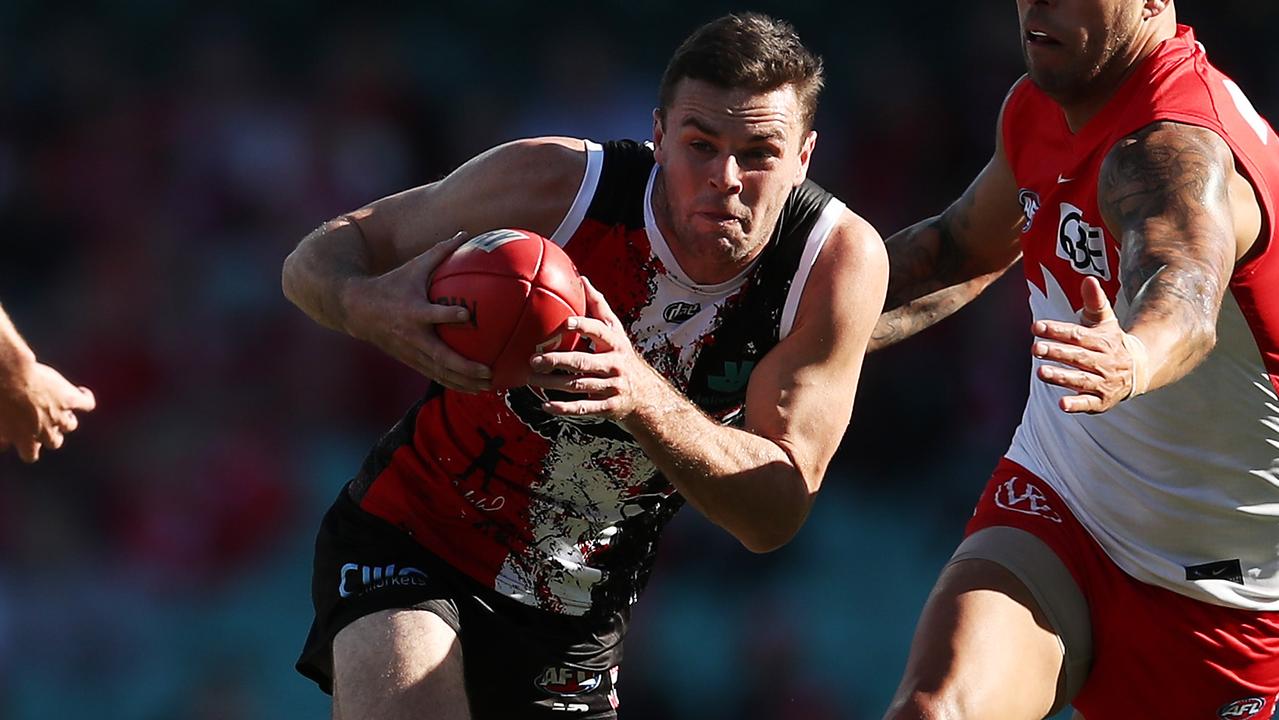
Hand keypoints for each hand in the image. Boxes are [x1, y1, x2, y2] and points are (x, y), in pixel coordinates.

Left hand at [0, 362, 95, 462]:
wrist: (7, 377)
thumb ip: (2, 437)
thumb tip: (4, 446)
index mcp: (24, 440)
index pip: (30, 455)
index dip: (29, 447)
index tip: (25, 438)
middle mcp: (45, 431)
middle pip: (55, 442)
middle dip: (50, 433)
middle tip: (43, 421)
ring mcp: (59, 415)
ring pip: (71, 425)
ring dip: (66, 418)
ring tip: (61, 407)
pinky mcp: (71, 399)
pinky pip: (88, 404)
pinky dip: (86, 398)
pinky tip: (80, 391)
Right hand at [347, 232, 491, 391]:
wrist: (355, 310)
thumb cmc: (390, 284)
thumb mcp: (413, 267)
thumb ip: (440, 251)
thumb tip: (465, 233)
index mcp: (412, 310)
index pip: (432, 314)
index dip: (449, 316)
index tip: (467, 316)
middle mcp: (412, 335)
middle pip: (440, 356)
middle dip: (465, 367)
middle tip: (489, 370)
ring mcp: (410, 351)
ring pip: (440, 372)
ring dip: (464, 382)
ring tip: (490, 386)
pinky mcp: (410, 361)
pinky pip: (435, 375)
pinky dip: (455, 384)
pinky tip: (475, 388)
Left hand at [526, 277, 664, 421]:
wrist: (645, 394)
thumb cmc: (622, 356)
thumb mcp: (616, 331)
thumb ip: (599, 307)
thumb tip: (582, 279)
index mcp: (615, 343)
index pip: (599, 332)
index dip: (583, 326)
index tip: (565, 323)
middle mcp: (614, 365)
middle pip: (584, 362)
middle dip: (558, 361)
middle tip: (534, 359)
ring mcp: (612, 387)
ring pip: (579, 385)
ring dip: (553, 383)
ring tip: (531, 378)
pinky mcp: (608, 406)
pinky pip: (584, 408)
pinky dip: (564, 408)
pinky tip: (546, 405)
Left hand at [1031, 276, 1133, 413]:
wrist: (1139, 369)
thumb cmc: (1112, 342)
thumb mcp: (1105, 320)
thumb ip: (1094, 301)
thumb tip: (1088, 279)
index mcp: (1102, 341)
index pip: (1077, 335)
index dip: (1056, 330)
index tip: (1036, 326)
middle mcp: (1103, 362)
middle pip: (1077, 356)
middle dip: (1056, 352)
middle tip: (1034, 348)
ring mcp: (1102, 382)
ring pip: (1081, 379)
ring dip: (1061, 377)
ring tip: (1041, 372)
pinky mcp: (1101, 401)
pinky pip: (1089, 403)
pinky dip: (1076, 405)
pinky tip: (1061, 404)